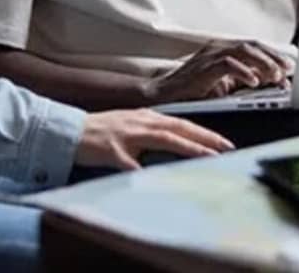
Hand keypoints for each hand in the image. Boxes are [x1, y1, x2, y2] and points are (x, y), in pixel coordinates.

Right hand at [75, 109, 233, 170]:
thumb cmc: (102, 132)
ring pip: (164, 139)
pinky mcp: (112, 151)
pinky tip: (160, 180)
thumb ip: (153, 135)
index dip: (205, 133)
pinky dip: (146, 171)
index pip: (183, 124)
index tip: (225, 143)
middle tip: (227, 148)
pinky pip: (131, 164)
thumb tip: (178, 146)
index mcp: (147, 118)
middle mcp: (141, 123)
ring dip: (188, 148)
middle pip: (180, 128)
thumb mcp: (131, 127)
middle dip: (206, 138)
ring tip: (207, 157)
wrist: (70, 131)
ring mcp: (127, 136)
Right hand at [142, 41, 294, 103]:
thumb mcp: (224, 87)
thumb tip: (271, 83)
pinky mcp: (202, 67)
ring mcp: (209, 56)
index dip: (273, 55)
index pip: (254, 47)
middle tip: (288, 70)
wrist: (163, 97)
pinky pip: (227, 64)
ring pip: (242, 51)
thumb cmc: (192, 93)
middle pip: (252, 45)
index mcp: (224, 51)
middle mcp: (218, 49)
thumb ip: (244, 81)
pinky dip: (243, 71)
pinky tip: (254, 81)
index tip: (289, 67)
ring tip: (276, 75)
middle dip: (273, 57)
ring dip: (263, 62)